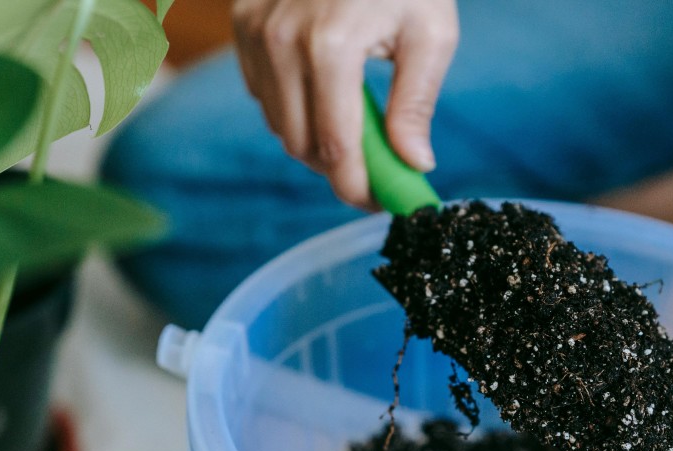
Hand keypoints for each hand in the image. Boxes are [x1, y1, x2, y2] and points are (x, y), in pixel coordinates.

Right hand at [232, 0, 457, 207]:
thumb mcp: (430, 31)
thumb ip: (416, 103)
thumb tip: (414, 164)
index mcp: (331, 47)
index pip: (334, 147)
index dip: (356, 188)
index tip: (380, 203)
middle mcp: (281, 42)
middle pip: (302, 145)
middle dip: (338, 169)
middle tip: (375, 170)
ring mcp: (255, 32)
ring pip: (279, 125)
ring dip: (315, 139)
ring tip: (354, 125)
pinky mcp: (242, 24)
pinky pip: (261, 94)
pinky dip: (292, 106)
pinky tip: (323, 89)